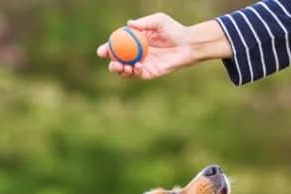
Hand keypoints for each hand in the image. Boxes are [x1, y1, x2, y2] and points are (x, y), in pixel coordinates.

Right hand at [96, 14, 229, 80]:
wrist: (188, 44)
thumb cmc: (174, 30)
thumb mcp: (159, 21)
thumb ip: (144, 23)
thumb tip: (129, 24)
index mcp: (134, 42)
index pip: (117, 46)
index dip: (107, 49)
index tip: (102, 51)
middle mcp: (136, 54)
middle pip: (117, 61)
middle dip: (112, 63)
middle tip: (112, 61)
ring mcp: (142, 64)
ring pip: (125, 71)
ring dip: (121, 70)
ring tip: (123, 66)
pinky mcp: (150, 73)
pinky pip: (138, 74)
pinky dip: (135, 71)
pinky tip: (137, 66)